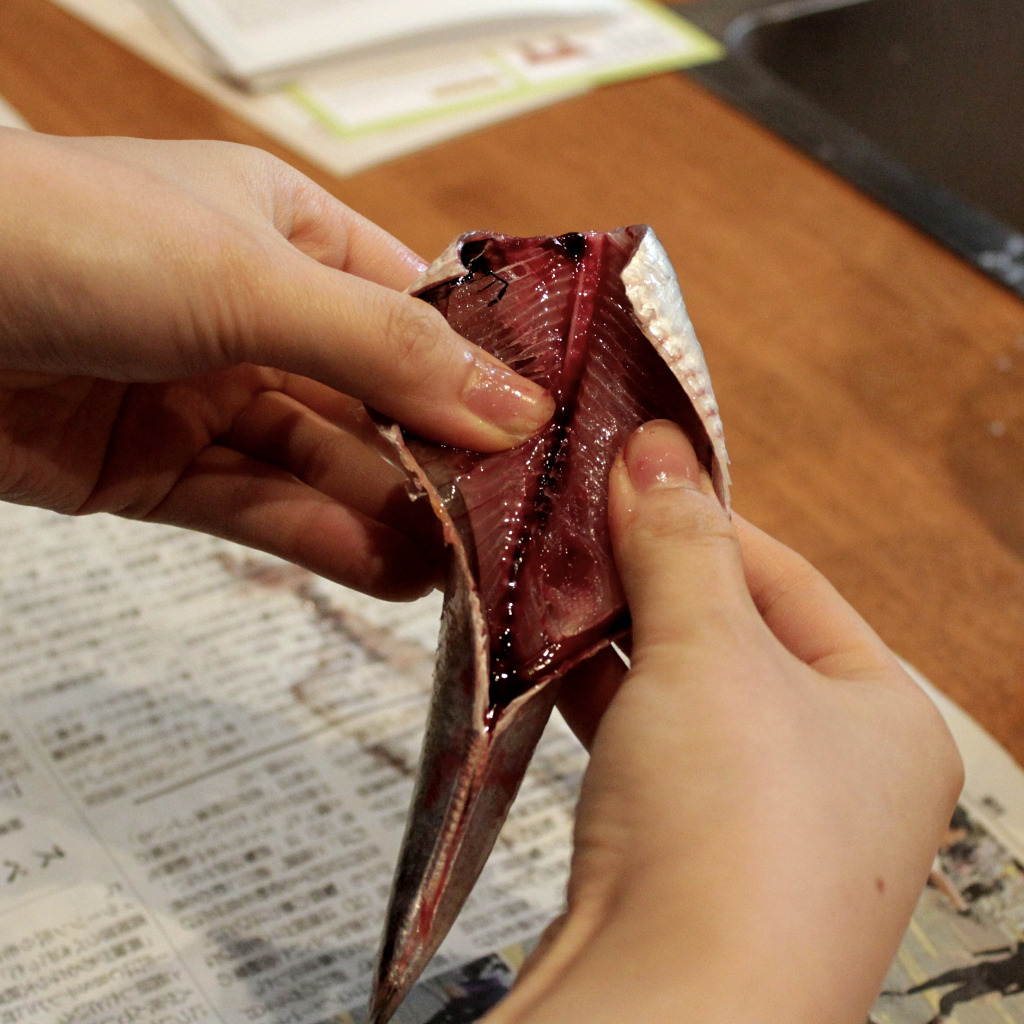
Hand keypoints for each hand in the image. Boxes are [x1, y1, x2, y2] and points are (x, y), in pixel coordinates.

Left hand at [0, 130, 552, 598]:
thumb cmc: (62, 237)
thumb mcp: (250, 278)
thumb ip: (384, 351)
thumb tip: (511, 409)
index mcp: (288, 232)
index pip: (415, 309)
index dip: (479, 371)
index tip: (538, 434)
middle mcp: (258, 314)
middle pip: (377, 399)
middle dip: (440, 459)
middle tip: (509, 521)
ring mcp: (208, 396)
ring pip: (325, 465)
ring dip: (392, 514)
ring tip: (464, 565)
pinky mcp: (160, 470)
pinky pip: (262, 508)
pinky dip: (324, 541)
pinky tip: (391, 573)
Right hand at [489, 420, 962, 1023]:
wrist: (668, 1010)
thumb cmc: (736, 833)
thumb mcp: (715, 652)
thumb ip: (683, 545)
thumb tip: (657, 449)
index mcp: (886, 719)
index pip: (793, 581)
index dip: (711, 521)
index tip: (639, 477)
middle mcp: (836, 774)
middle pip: (734, 635)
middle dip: (656, 578)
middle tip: (587, 524)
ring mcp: (760, 821)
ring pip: (681, 692)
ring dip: (620, 637)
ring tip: (559, 580)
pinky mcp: (686, 855)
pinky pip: (646, 748)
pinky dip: (601, 699)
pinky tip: (553, 660)